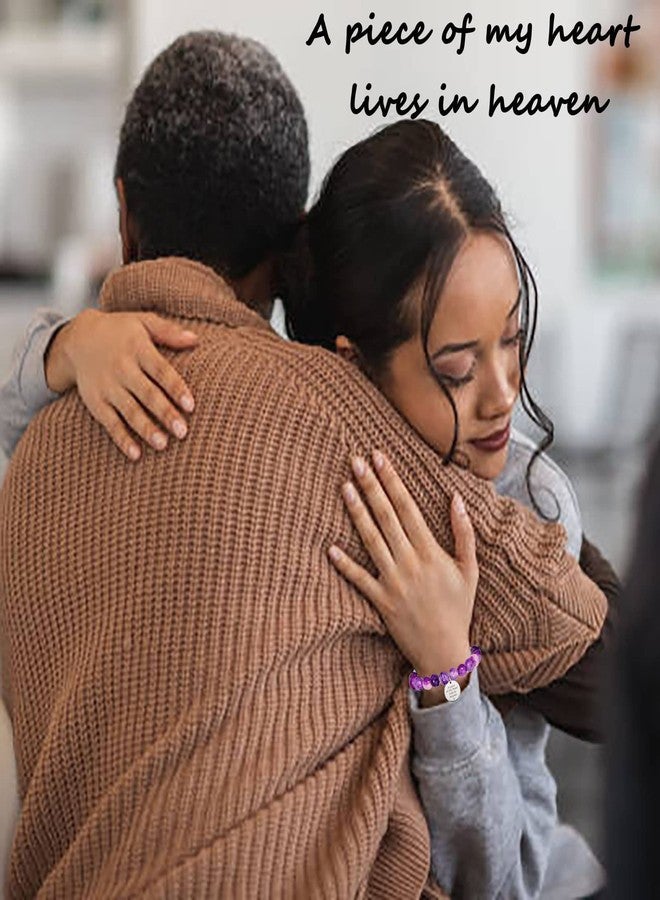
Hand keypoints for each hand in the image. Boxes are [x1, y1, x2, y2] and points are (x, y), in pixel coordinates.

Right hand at [45, 308, 198, 460]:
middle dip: (164, 413)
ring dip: (146, 429)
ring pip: (129, 411)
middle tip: (182, 431)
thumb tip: (196, 339)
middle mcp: (121, 369)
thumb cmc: (121, 331)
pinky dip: (122, 438)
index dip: (175, 388)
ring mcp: (107, 387)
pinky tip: (136, 454)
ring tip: (163, 445)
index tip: (190, 405)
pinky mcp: (95, 401)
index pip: (160, 370)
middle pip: (146, 394)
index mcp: (137, 349)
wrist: (77, 338)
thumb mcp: (143, 321)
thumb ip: (168, 331)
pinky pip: (109, 422)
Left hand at [328, 449, 478, 675]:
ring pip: (371, 540)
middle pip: (386, 516)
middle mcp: (410, 562)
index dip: (393, 480)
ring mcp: (393, 582)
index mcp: (431, 552)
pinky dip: (345, 564)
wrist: (445, 652)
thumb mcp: (470, 569)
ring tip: (344, 487)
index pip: (408, 507)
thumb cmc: (459, 608)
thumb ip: (464, 532)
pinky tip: (330, 547)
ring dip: (356, 512)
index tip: (380, 458)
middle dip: (371, 486)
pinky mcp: (380, 601)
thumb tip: (456, 498)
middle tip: (356, 460)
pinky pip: (359, 579)